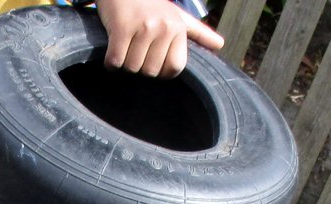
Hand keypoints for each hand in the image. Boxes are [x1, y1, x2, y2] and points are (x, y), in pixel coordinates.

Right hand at [96, 0, 224, 77]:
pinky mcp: (121, 29)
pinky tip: (113, 49)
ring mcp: (142, 27)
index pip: (174, 68)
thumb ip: (197, 33)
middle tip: (136, 49)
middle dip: (140, 66)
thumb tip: (220, 45)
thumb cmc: (150, 6)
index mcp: (178, 28)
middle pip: (150, 71)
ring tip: (126, 46)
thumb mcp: (177, 16)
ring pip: (132, 68)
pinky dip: (110, 62)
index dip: (160, 71)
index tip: (153, 60)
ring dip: (124, 63)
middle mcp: (164, 27)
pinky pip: (115, 61)